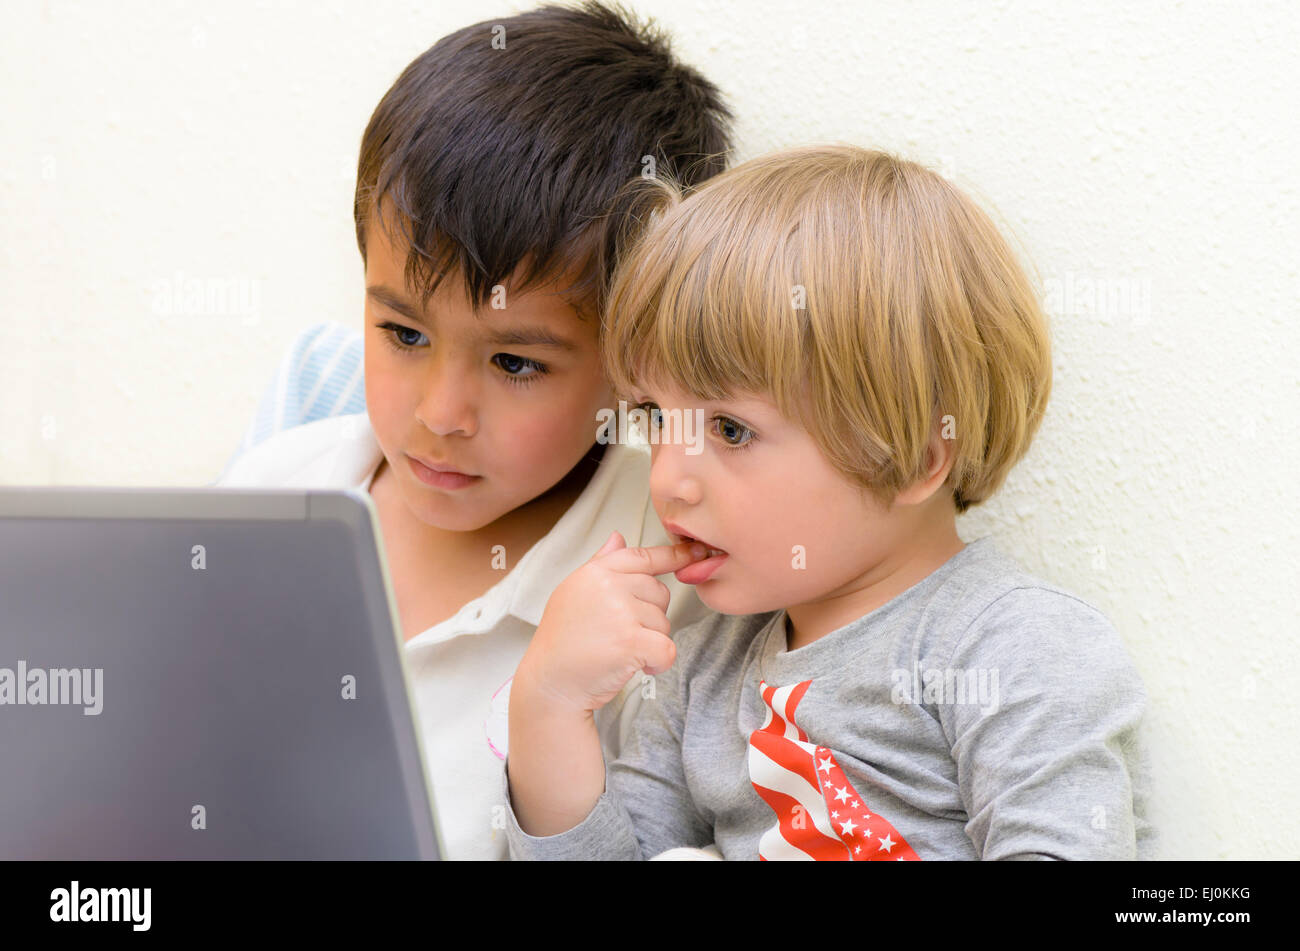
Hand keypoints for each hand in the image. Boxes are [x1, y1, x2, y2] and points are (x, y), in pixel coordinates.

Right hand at [513, 530, 710, 717]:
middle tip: (620, 634)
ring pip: (665, 623)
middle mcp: (608, 586)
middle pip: (661, 593)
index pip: (643, 556)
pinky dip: (658, 664)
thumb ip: (600, 564)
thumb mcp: (574, 592)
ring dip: (651, 642)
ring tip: (620, 651)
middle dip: (650, 617)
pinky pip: (667, 649)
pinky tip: (638, 668)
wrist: (549, 683)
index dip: (673, 555)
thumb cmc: (562, 641)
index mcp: (596, 572)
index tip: (695, 551)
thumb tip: (618, 537)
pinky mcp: (631, 642)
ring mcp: (620, 612)